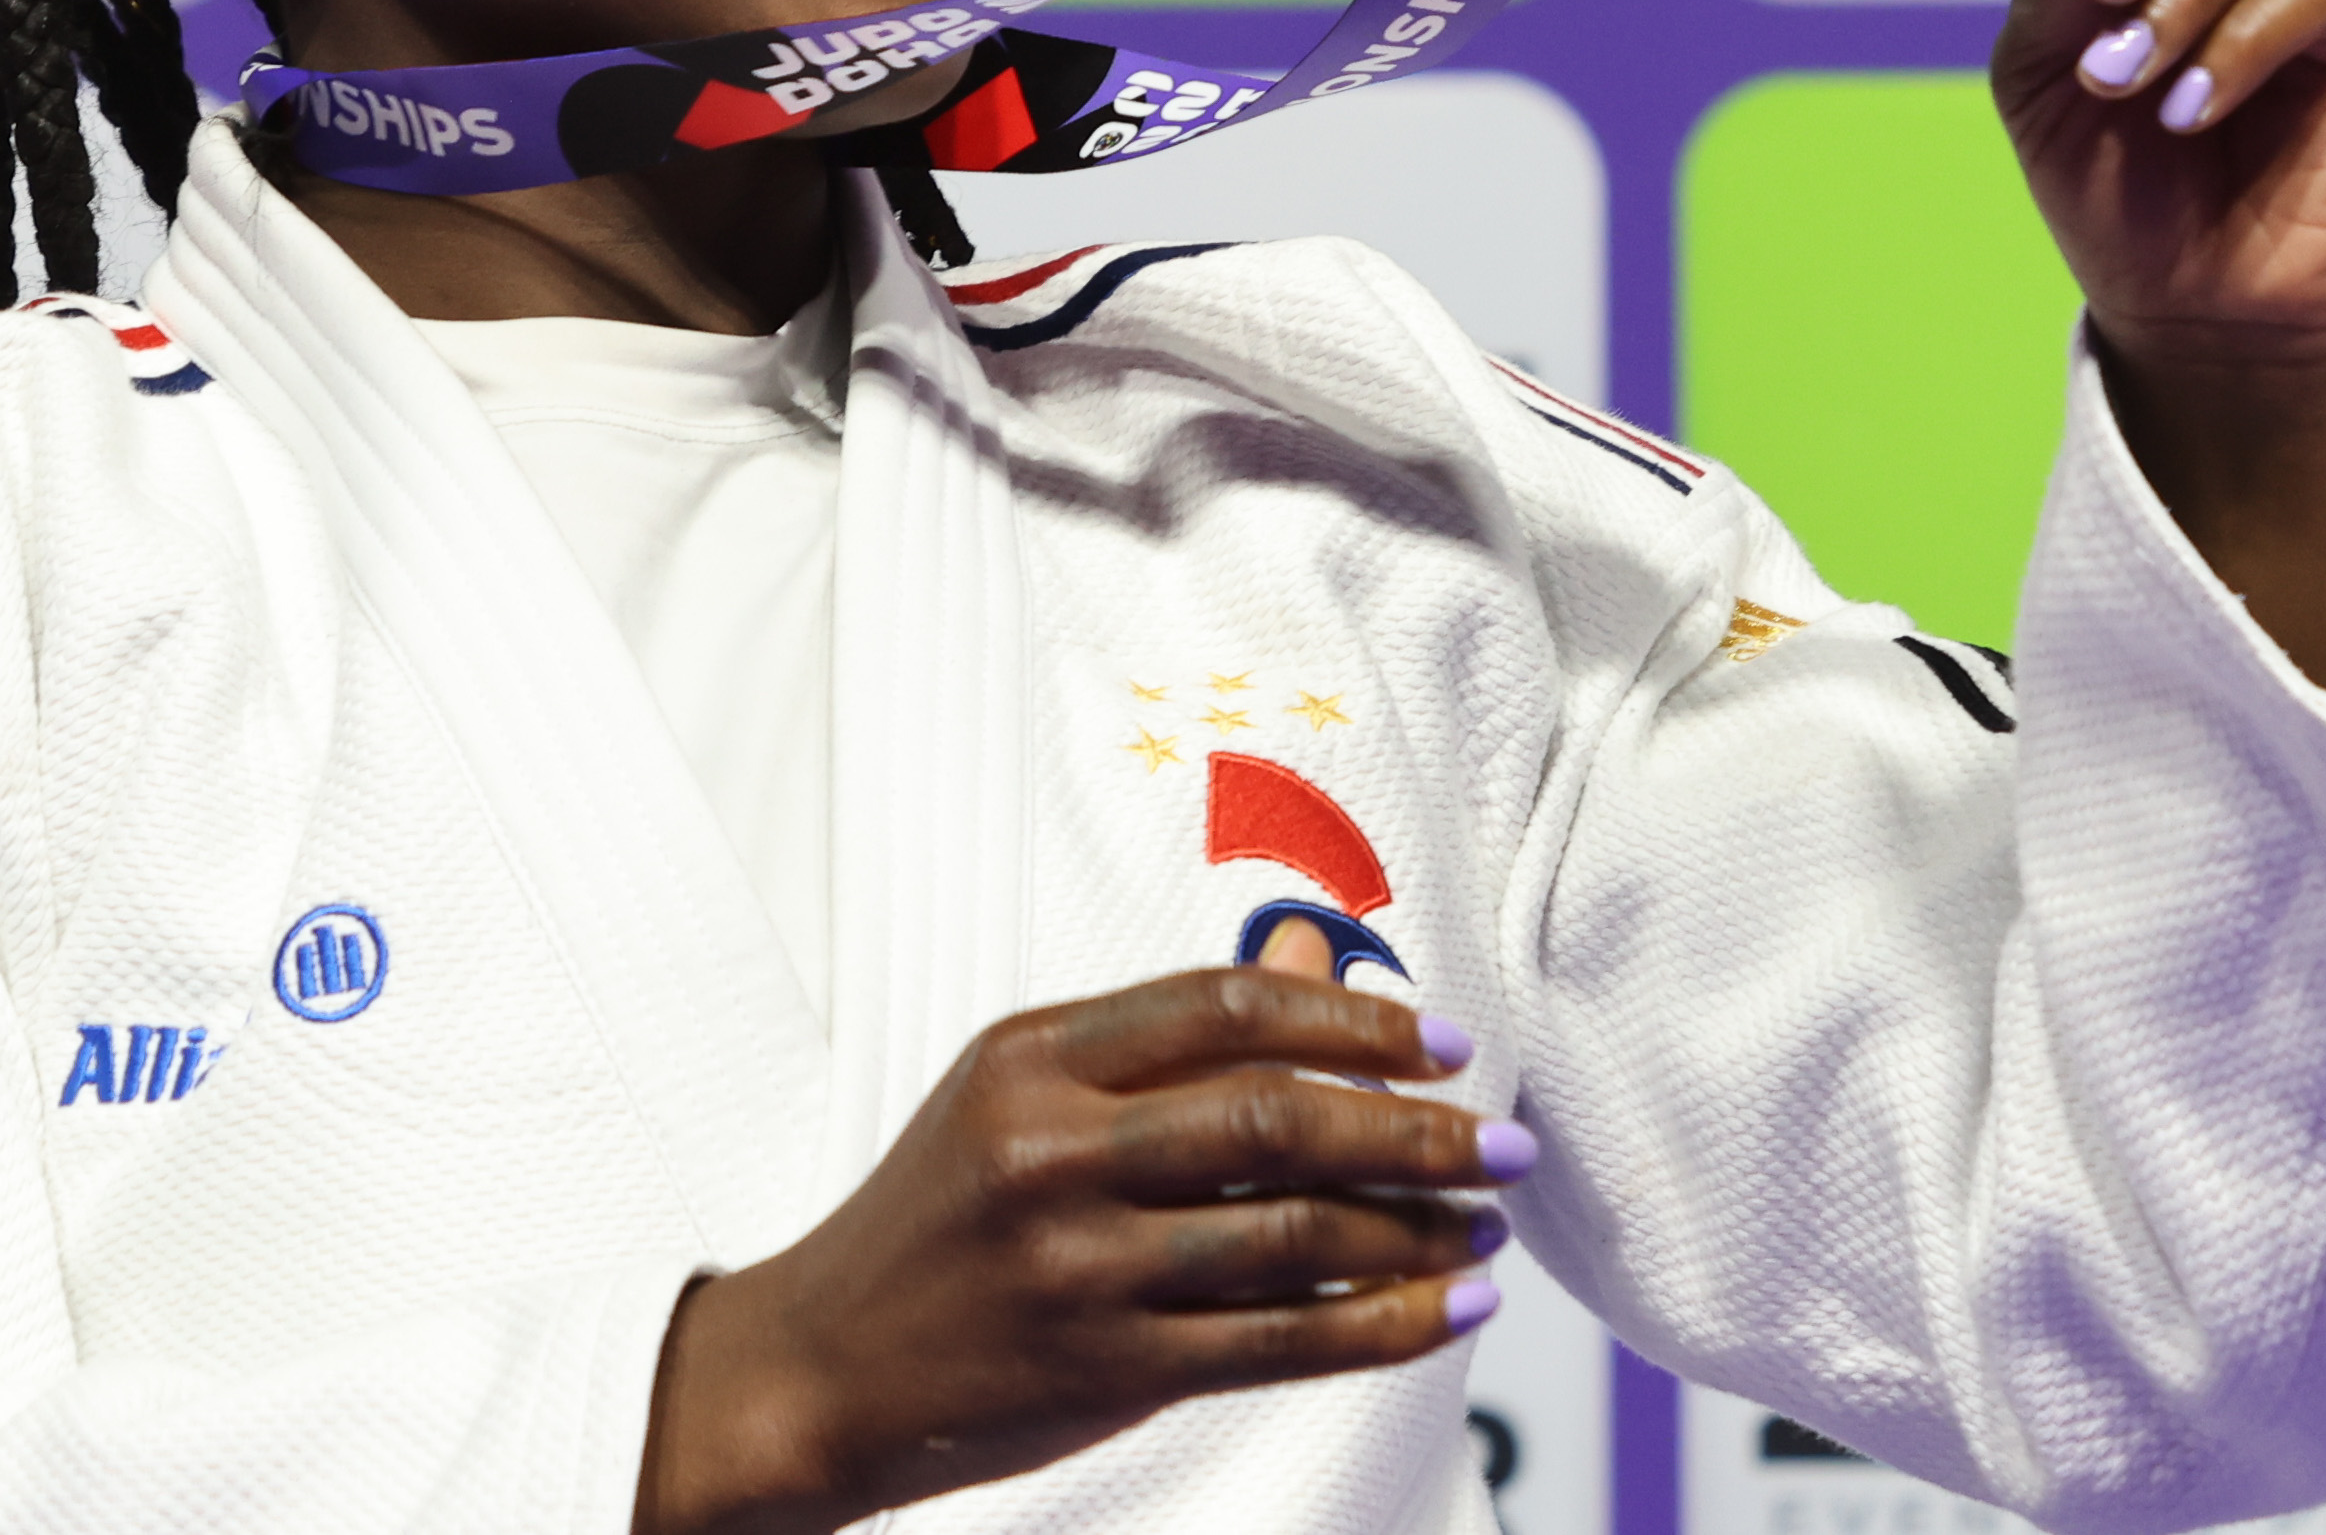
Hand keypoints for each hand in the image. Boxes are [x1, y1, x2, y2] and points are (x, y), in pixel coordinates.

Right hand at [632, 968, 1524, 1534]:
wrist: (821, 1369)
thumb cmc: (938, 1218)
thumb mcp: (1023, 1093)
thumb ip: (1171, 1037)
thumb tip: (1317, 957)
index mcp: (1031, 1057)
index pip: (1223, 1007)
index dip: (1351, 1017)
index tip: (1443, 1042)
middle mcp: (1052, 1150)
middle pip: (1275, 1116)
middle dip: (1415, 1129)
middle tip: (1504, 1144)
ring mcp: (1078, 1265)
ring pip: (1292, 1232)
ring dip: (1416, 1229)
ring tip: (1486, 1228)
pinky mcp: (1106, 1368)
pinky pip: (1280, 1340)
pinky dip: (1383, 1324)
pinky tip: (1449, 1309)